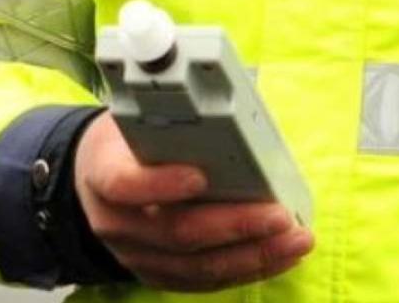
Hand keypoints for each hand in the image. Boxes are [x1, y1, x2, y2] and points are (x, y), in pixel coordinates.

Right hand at [74, 113, 313, 291]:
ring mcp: (137, 255)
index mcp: (103, 173)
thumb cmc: (134, 140)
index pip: (124, 183)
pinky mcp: (159, 274)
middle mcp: (116, 222)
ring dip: (254, 255)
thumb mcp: (140, 117)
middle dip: (235, 225)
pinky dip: (250, 269)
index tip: (200, 176)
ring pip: (196, 266)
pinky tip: (283, 255)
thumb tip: (241, 117)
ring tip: (296, 239)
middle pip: (174, 232)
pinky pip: (206, 280)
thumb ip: (178, 120)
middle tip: (280, 215)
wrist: (101, 177)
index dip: (160, 184)